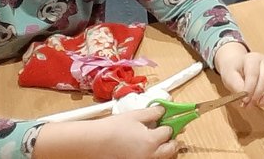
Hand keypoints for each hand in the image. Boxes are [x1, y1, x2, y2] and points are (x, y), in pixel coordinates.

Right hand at [34, 107, 175, 157]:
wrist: (91, 143)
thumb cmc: (111, 129)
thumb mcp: (135, 115)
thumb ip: (153, 112)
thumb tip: (163, 110)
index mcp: (151, 141)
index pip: (169, 132)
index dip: (168, 124)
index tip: (167, 121)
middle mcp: (149, 155)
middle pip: (171, 149)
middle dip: (172, 140)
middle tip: (168, 133)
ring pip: (161, 157)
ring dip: (162, 149)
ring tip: (155, 140)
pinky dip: (150, 154)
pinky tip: (142, 146)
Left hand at [214, 41, 263, 107]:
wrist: (239, 64)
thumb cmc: (234, 70)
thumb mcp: (229, 76)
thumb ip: (236, 86)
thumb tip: (244, 96)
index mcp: (252, 59)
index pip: (253, 74)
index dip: (249, 89)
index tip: (244, 101)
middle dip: (257, 95)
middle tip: (249, 105)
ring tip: (260, 103)